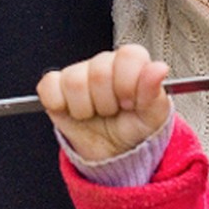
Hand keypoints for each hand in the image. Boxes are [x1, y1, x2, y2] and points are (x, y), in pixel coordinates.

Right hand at [36, 43, 169, 159]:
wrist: (115, 152)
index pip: (128, 56)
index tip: (131, 102)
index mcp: (131, 63)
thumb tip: (159, 69)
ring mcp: (78, 73)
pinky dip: (60, 105)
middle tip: (114, 111)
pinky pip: (49, 86)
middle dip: (108, 102)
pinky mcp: (55, 86)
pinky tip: (75, 112)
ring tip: (97, 113)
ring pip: (74, 82)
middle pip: (99, 72)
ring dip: (86, 108)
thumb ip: (155, 91)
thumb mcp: (153, 115)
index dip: (129, 84)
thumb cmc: (135, 128)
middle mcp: (103, 63)